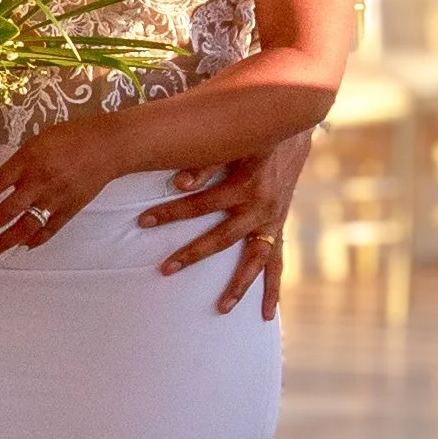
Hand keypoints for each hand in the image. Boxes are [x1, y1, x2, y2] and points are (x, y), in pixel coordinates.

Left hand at [0, 120, 119, 259]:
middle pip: (4, 213)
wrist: (108, 145)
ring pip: (23, 228)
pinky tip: (18, 250)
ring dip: (0, 245)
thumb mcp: (36, 143)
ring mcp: (55, 200)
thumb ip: (17, 165)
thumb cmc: (70, 136)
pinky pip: (48, 231)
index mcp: (27, 162)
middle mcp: (38, 183)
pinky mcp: (70, 210)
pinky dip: (32, 242)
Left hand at [136, 131, 311, 317]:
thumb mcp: (233, 139)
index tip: (144, 220)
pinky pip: (276, 261)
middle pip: (223, 238)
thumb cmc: (255, 131)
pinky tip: (265, 313)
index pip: (201, 203)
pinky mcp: (279, 225)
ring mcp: (273, 220)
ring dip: (239, 285)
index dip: (172, 212)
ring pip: (255, 259)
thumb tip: (178, 183)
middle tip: (165, 269)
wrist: (294, 125)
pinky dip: (272, 287)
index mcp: (247, 184)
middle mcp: (262, 207)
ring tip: (221, 308)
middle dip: (193, 254)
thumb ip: (206, 161)